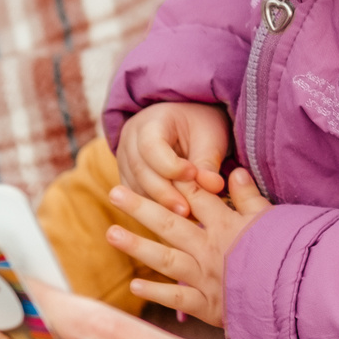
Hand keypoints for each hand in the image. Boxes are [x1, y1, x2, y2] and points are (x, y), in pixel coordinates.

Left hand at [104, 169, 269, 325]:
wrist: (295, 296)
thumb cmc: (285, 254)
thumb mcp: (270, 220)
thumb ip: (249, 196)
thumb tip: (234, 171)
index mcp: (226, 226)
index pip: (195, 198)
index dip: (173, 183)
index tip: (151, 169)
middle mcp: (210, 248)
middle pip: (170, 224)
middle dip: (141, 208)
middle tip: (114, 193)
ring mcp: (205, 277)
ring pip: (166, 259)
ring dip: (137, 246)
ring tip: (112, 234)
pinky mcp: (207, 304)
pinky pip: (177, 297)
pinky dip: (156, 292)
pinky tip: (135, 284)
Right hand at [115, 101, 231, 217]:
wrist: (185, 125)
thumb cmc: (200, 127)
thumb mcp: (209, 137)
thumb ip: (208, 162)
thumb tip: (213, 186)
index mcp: (151, 121)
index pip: (151, 146)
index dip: (171, 166)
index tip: (193, 175)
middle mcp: (130, 140)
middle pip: (141, 171)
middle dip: (165, 193)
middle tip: (188, 210)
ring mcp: (124, 160)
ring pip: (136, 188)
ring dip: (160, 205)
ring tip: (186, 215)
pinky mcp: (127, 178)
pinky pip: (136, 197)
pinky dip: (155, 208)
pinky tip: (176, 216)